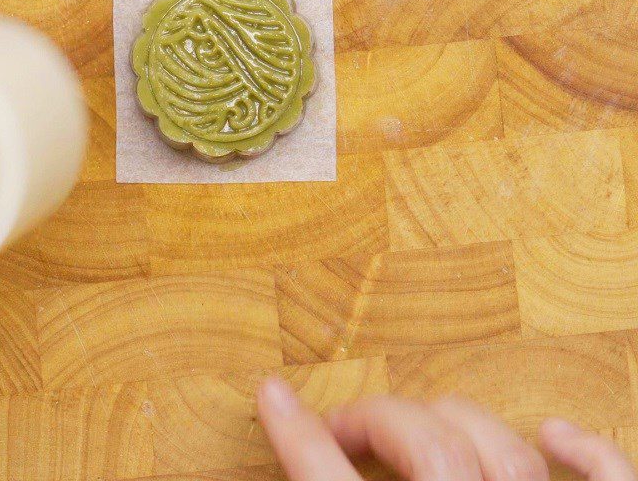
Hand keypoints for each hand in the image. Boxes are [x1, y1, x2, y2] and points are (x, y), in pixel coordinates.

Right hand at [257, 378, 636, 480]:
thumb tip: (315, 465)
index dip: (295, 436)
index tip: (272, 394)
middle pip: (423, 450)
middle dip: (371, 423)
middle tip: (341, 428)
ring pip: (502, 454)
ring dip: (452, 425)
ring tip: (420, 425)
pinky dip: (588, 454)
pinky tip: (557, 432)